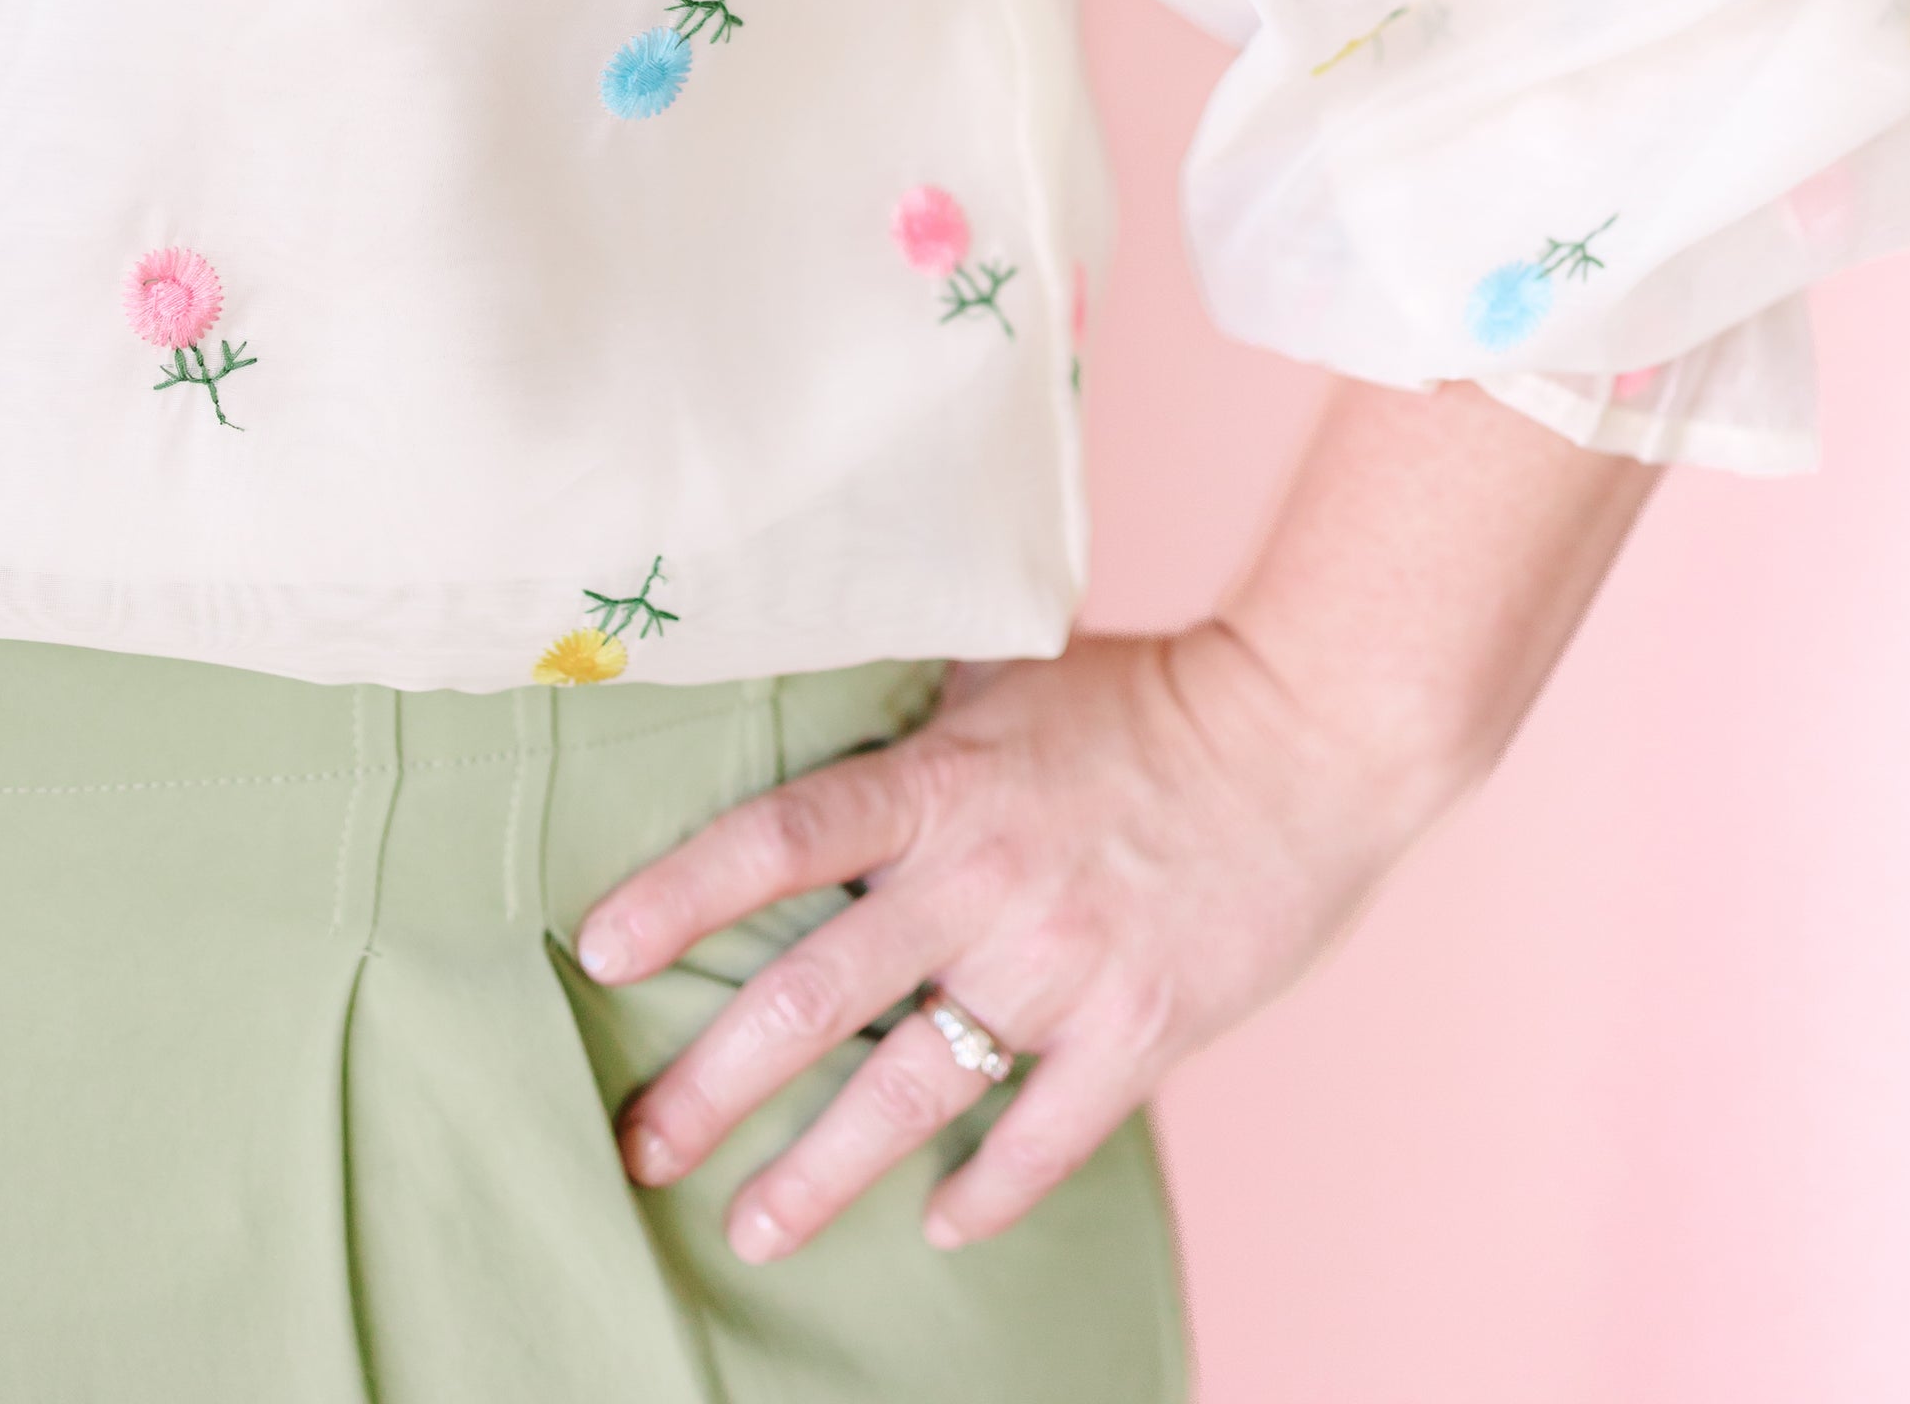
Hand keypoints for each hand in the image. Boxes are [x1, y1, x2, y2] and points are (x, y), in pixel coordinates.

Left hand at [573, 621, 1438, 1261]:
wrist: (1312, 731)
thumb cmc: (1154, 694)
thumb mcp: (1011, 678)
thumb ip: (913, 715)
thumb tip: (802, 688)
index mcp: (942, 784)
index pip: (778, 841)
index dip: (680, 895)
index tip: (597, 951)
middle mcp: (984, 879)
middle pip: (815, 996)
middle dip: (712, 1086)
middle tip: (640, 1149)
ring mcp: (1061, 962)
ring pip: (910, 1092)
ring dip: (817, 1174)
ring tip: (750, 1230)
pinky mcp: (1140, 1025)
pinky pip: (1043, 1135)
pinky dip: (984, 1191)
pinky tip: (937, 1225)